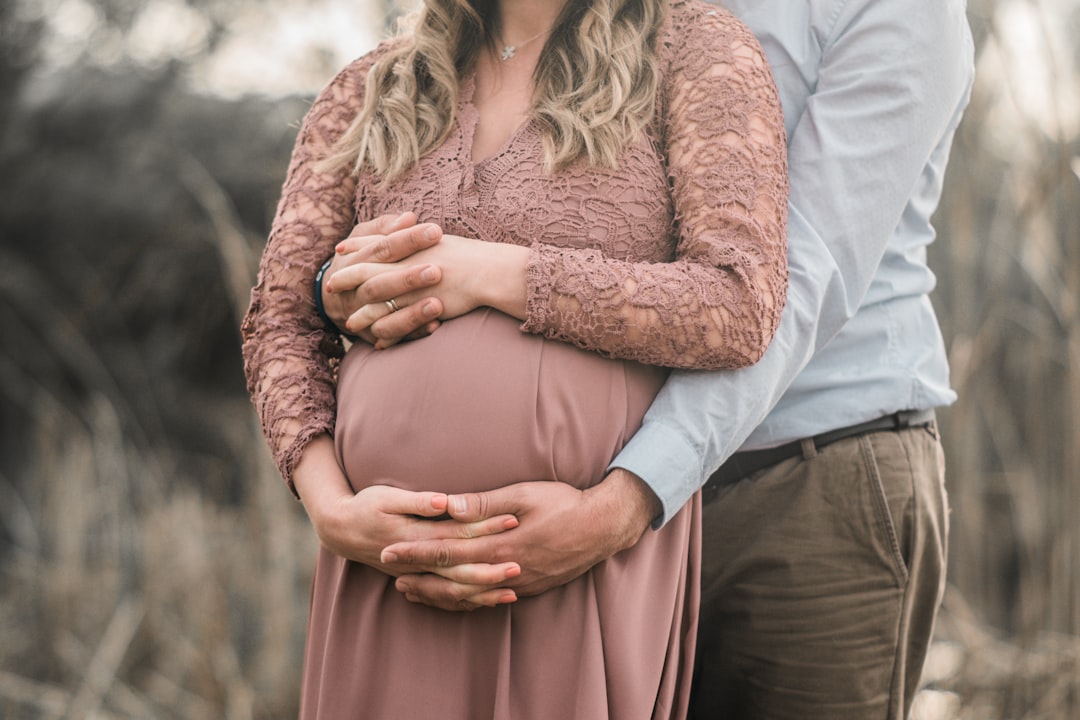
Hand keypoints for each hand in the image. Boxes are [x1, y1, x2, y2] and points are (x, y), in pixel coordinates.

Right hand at [293, 436, 521, 606]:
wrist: (341, 530)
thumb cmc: (366, 506)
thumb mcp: (388, 497)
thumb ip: (419, 501)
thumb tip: (444, 501)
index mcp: (415, 535)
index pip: (457, 533)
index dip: (486, 527)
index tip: (512, 520)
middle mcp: (418, 560)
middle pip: (459, 569)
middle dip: (490, 570)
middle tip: (520, 567)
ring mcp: (418, 574)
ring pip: (454, 590)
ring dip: (482, 592)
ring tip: (512, 592)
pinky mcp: (418, 579)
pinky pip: (444, 598)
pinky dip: (466, 602)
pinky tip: (487, 602)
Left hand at [330, 231, 529, 347]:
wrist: (488, 271)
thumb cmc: (468, 255)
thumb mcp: (436, 240)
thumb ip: (414, 236)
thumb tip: (401, 226)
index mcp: (409, 247)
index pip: (374, 246)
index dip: (354, 250)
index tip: (338, 253)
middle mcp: (406, 266)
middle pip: (367, 274)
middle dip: (346, 281)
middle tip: (330, 288)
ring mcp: (413, 289)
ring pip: (378, 304)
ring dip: (362, 315)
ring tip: (350, 324)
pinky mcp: (422, 309)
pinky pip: (398, 325)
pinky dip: (386, 334)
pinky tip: (379, 342)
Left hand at [384, 469, 659, 607]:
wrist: (603, 528)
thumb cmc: (565, 504)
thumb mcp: (525, 494)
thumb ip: (485, 503)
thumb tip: (449, 505)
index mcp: (500, 545)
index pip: (447, 552)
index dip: (416, 552)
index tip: (389, 551)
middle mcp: (506, 570)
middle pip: (452, 579)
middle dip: (419, 575)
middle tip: (389, 572)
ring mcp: (518, 583)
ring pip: (468, 595)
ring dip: (437, 593)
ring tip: (410, 589)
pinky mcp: (528, 588)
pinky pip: (488, 599)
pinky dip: (464, 600)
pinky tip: (452, 597)